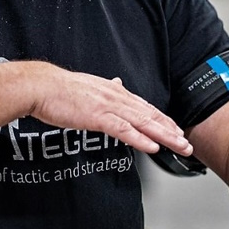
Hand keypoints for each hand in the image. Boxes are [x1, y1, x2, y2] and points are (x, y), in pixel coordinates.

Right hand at [29, 67, 191, 156]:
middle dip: (171, 131)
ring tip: (179, 146)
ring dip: (164, 136)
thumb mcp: (90, 87)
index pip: (146, 108)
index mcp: (115, 92)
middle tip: (187, 145)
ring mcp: (108, 107)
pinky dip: (139, 139)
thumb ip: (107, 88)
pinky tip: (152, 146)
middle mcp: (117, 98)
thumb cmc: (61, 90)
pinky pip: (123, 130)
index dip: (164, 120)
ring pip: (143, 123)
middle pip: (150, 116)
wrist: (41, 86)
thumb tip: (118, 83)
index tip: (177, 130)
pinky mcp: (97, 117)